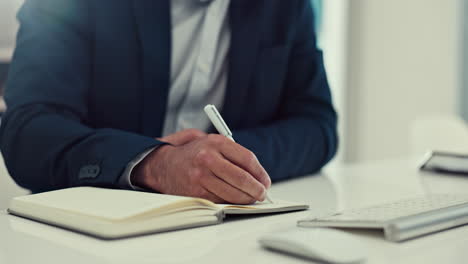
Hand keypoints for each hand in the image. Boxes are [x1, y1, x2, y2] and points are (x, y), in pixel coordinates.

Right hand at [132, 129, 270, 203]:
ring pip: (233, 193)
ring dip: (247, 198)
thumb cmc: (193, 154)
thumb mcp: (212, 143)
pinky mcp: (195, 192)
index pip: (247, 158)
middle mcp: (207, 158)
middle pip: (242, 178)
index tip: (265, 180)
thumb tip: (257, 172)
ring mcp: (200, 177)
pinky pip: (221, 201)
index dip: (260, 172)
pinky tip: (235, 199)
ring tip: (252, 198)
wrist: (164, 165)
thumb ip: (233, 153)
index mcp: (215, 142)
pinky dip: (231, 202)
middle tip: (262, 193)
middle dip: (257, 189)